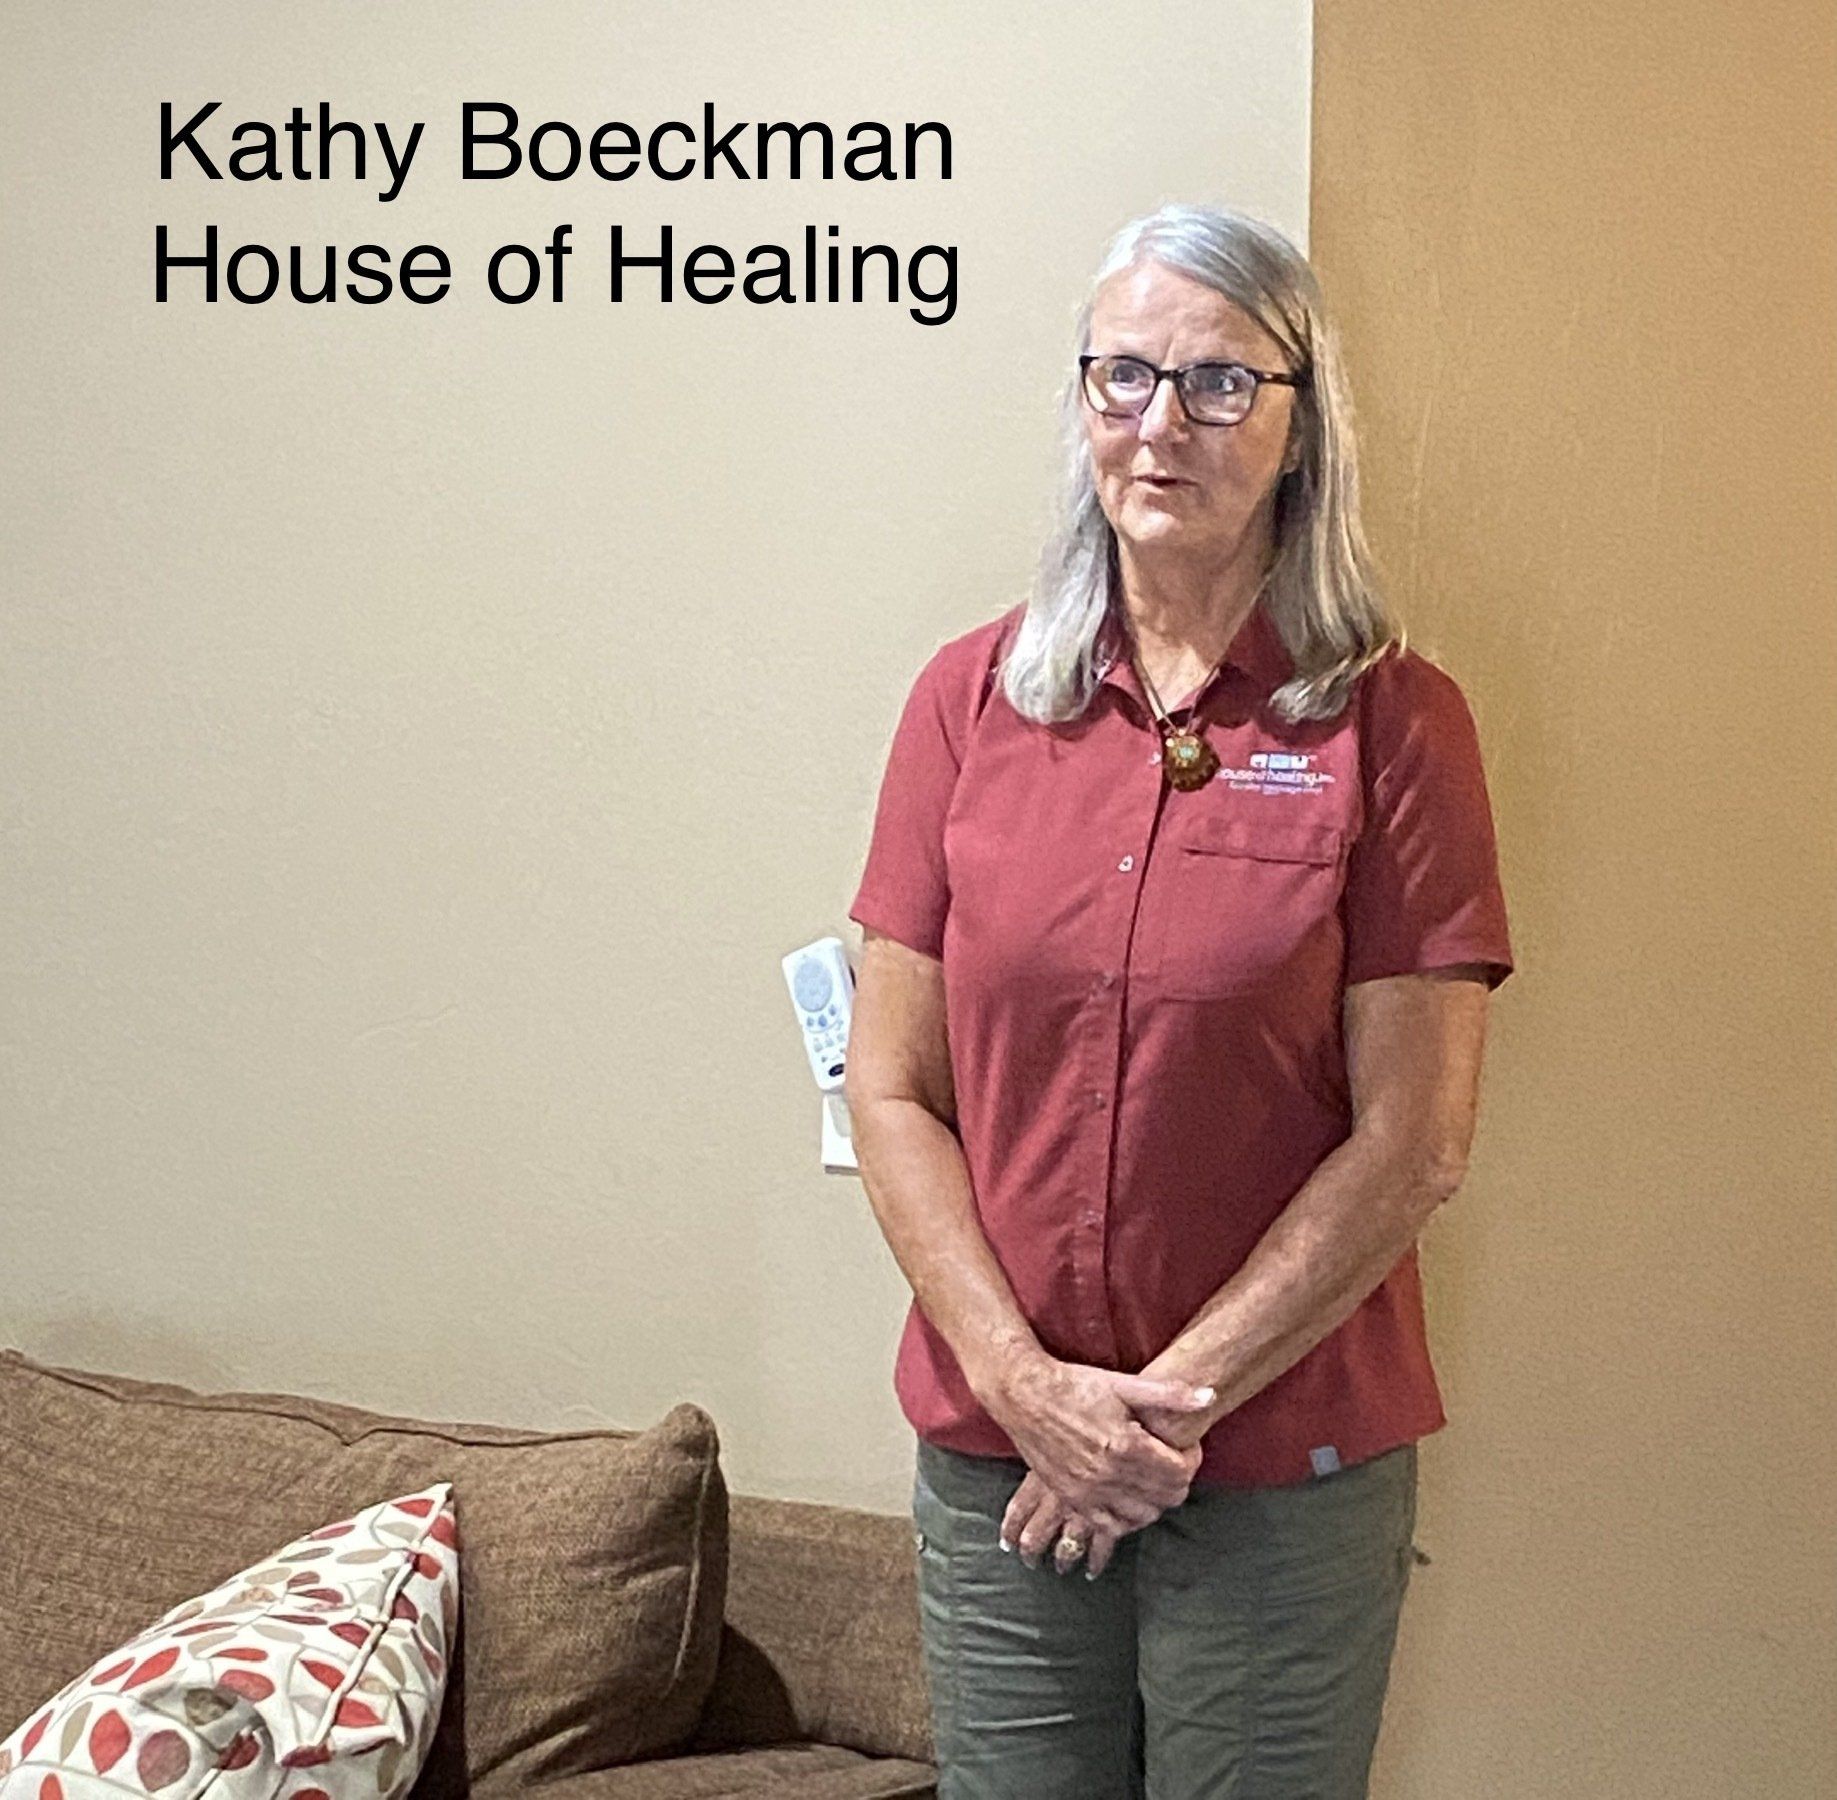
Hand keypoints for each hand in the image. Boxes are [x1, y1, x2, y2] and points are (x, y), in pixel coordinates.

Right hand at [980, 1354, 1214, 1538]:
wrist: (1024, 1395)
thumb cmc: (1074, 1385)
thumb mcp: (1123, 1384)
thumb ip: (1169, 1393)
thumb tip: (1210, 1396)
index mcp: (1125, 1444)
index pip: (1179, 1473)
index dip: (1191, 1460)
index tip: (1185, 1446)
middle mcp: (1107, 1474)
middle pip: (1166, 1497)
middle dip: (1177, 1480)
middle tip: (1172, 1461)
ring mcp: (1087, 1492)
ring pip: (1143, 1516)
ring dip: (1155, 1501)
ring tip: (1152, 1477)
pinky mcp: (1071, 1500)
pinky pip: (1111, 1527)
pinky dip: (1127, 1518)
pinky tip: (1129, 1497)